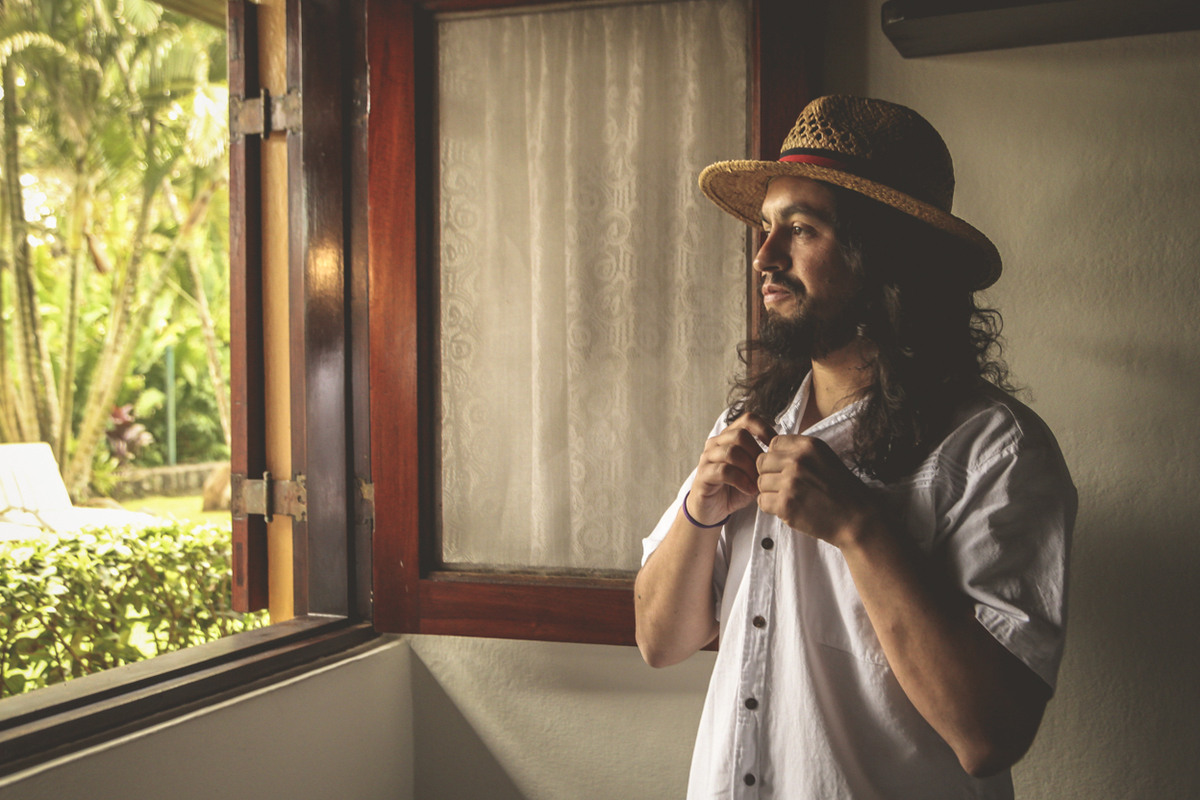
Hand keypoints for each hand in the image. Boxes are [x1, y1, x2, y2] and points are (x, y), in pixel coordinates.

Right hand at [685, 413, 777, 526]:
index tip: (776, 449)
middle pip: (740, 434)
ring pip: (732, 452)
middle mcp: (716, 442)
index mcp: (729, 436)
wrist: (713, 510)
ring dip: (750, 468)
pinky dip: (741, 480)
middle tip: (766, 472)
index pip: (748, 419)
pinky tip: (748, 489)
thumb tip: (786, 453)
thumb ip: (766, 461)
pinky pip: (724, 470)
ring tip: (758, 483)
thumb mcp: (755, 472)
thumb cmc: (736, 489)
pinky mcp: (703, 474)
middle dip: (758, 454)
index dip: (765, 430)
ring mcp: (707, 457)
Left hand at [756, 434, 879, 547]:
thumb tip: (771, 450)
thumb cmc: (841, 489)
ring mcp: (790, 483)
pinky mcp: (786, 505)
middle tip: (785, 485)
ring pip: (760, 483)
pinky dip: (771, 507)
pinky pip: (762, 502)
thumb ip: (799, 452)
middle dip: (770, 474)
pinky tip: (788, 508)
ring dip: (770, 492)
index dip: (776, 457)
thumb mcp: (824, 457)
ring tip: (790, 498)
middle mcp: (797, 461)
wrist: (856, 518)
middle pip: (762, 462)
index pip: (773, 443)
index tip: (786, 468)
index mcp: (808, 446)